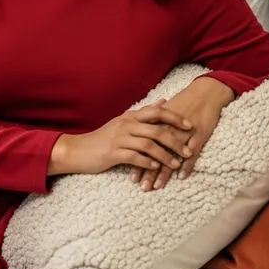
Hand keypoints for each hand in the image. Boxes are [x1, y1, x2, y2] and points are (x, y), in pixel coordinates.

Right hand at [49, 101, 193, 175]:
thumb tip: (164, 101)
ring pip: (148, 145)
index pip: (157, 112)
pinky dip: (147, 162)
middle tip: (188, 150)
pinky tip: (155, 167)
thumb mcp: (124, 121)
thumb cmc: (104, 137)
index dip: (175, 118)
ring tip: (175, 164)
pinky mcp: (113, 153)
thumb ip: (145, 112)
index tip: (190, 126)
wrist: (78, 150)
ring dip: (164, 155)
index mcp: (130, 116)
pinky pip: (134, 157)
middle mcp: (126, 125)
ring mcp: (119, 139)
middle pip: (157, 130)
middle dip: (175, 141)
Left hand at [131, 76, 234, 191]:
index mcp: (158, 124)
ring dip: (164, 173)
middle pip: (155, 154)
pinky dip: (187, 165)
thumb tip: (138, 135)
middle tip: (142, 187)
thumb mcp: (164, 113)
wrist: (204, 93)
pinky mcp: (199, 135)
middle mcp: (168, 130)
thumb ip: (151, 125)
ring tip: (156, 186)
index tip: (132, 177)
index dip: (138, 161)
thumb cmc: (183, 103)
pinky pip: (192, 153)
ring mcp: (184, 134)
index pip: (145, 147)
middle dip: (148, 171)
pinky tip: (180, 177)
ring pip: (171, 156)